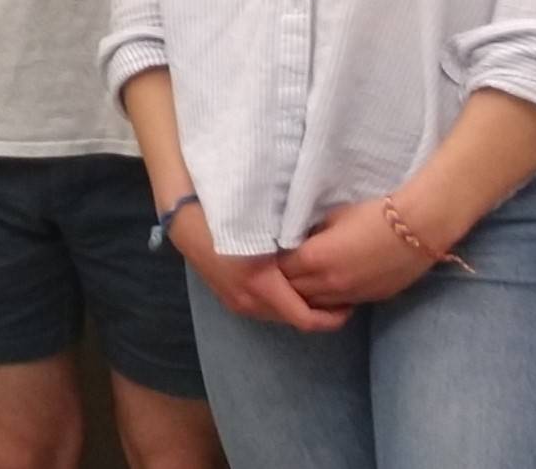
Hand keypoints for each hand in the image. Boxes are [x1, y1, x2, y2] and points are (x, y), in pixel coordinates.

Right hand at [168, 200, 350, 332]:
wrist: (184, 220)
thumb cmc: (228, 216)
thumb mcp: (267, 227)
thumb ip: (297, 247)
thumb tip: (332, 257)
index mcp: (261, 285)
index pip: (306, 319)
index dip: (333, 317)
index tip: (350, 302)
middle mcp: (249, 301)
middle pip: (294, 320)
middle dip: (318, 311)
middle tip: (339, 294)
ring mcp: (237, 303)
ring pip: (279, 316)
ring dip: (299, 307)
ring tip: (316, 289)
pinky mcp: (229, 299)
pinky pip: (264, 309)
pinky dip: (281, 303)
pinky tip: (289, 285)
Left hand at [281, 197, 442, 308]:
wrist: (417, 228)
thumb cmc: (372, 215)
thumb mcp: (331, 217)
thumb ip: (310, 234)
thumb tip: (296, 241)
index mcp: (314, 258)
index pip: (279, 269)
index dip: (273, 263)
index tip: (272, 254)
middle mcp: (328, 282)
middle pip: (293, 291)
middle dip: (283, 282)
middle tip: (282, 270)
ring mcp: (349, 295)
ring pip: (314, 305)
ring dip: (304, 295)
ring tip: (300, 282)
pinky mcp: (368, 300)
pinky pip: (337, 306)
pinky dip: (327, 301)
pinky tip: (326, 289)